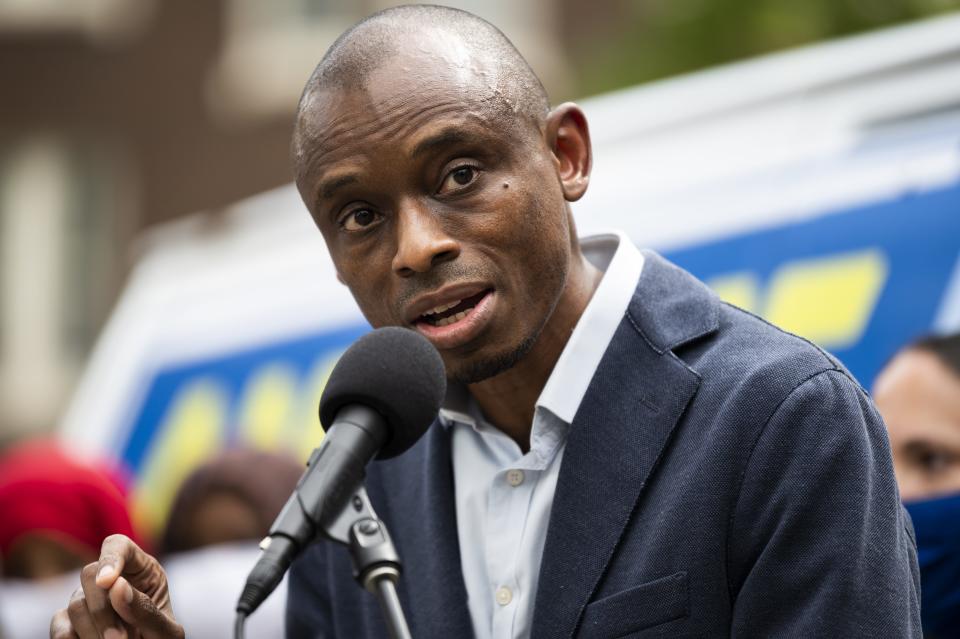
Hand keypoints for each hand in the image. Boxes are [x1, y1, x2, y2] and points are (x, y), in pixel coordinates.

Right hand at [50, 534, 183, 638]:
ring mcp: (87, 600)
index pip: (119, 546)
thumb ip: (145, 608)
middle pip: (89, 574)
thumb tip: (116, 586)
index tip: (107, 581)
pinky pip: (59, 626)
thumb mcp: (165, 629)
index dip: (110, 557)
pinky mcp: (69, 623)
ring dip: (93, 630)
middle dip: (103, 610)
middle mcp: (110, 580)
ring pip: (75, 603)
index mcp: (142, 571)